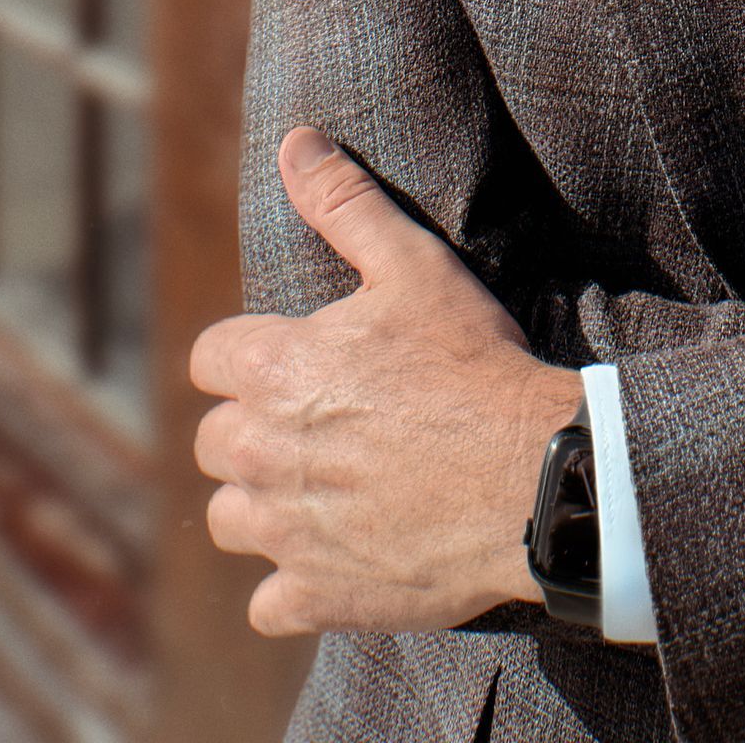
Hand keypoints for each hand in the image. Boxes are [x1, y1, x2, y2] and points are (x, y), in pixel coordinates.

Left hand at [190, 126, 582, 636]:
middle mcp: (262, 452)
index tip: (299, 359)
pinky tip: (340, 555)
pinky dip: (294, 584)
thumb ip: (345, 202)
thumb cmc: (473, 363)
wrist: (533, 477)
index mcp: (275, 368)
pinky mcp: (318, 597)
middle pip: (214, 441)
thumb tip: (294, 141)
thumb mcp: (415, 265)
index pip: (210, 358)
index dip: (251, 354)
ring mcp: (286, 533)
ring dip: (263, 504)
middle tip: (320, 421)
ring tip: (324, 487)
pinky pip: (269, 602)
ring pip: (232, 518)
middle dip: (253, 428)